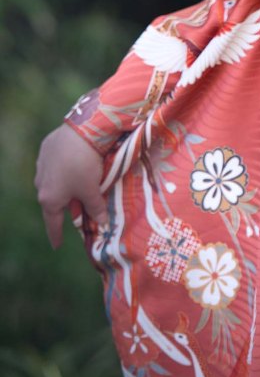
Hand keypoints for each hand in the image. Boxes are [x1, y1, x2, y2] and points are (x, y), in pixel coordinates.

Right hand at [35, 123, 107, 248]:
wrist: (79, 131)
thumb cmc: (84, 166)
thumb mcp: (92, 189)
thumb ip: (96, 208)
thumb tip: (102, 224)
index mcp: (50, 199)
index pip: (53, 224)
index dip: (56, 235)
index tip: (57, 245)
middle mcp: (40, 184)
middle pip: (54, 201)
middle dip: (66, 205)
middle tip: (78, 207)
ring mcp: (41, 166)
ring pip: (53, 181)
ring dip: (65, 185)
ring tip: (79, 181)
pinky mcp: (46, 149)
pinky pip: (54, 164)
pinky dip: (64, 167)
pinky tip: (74, 162)